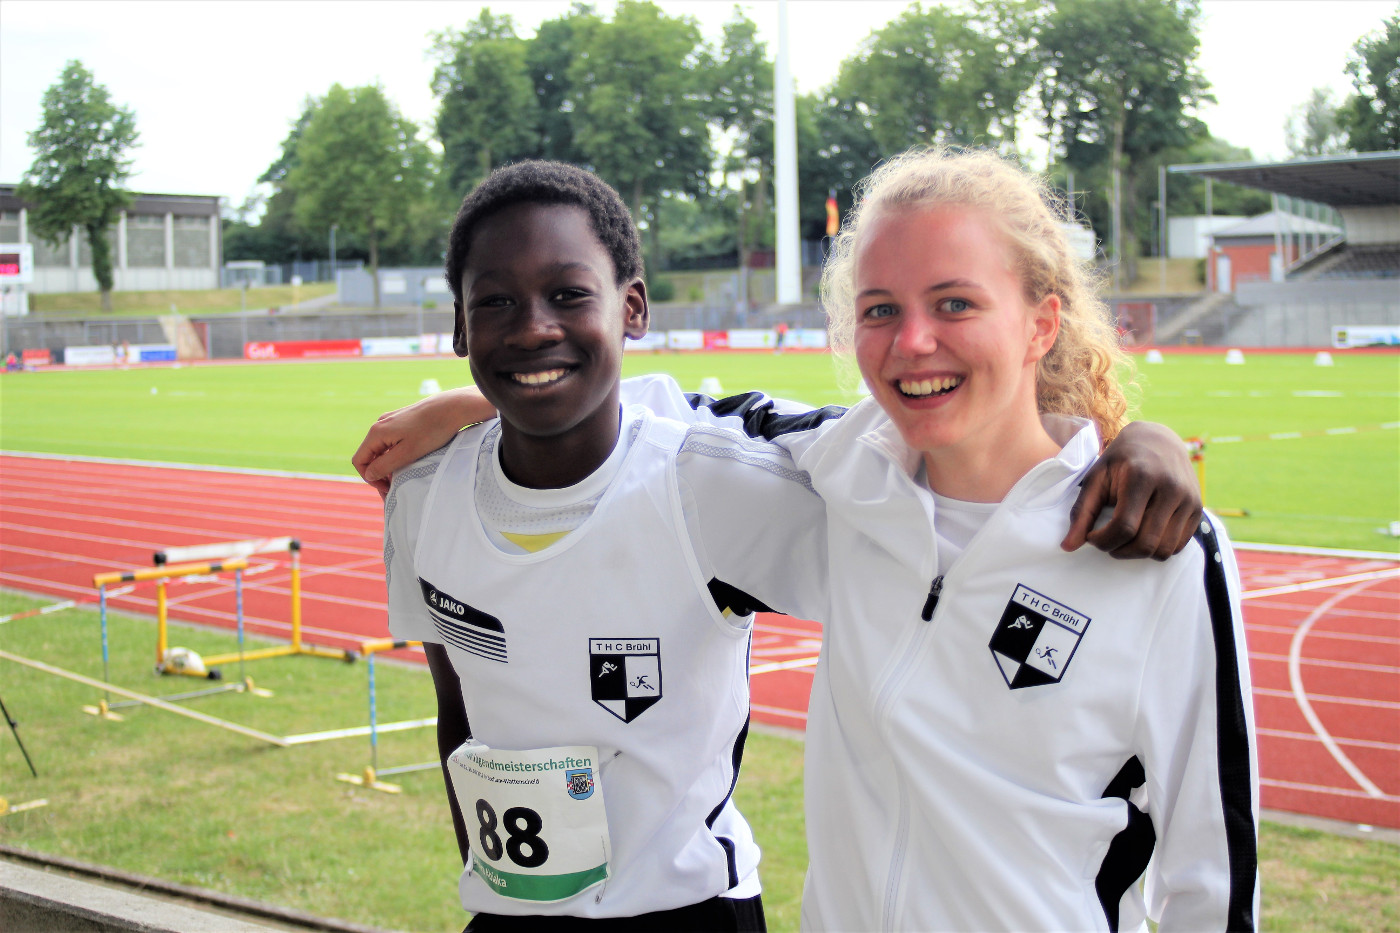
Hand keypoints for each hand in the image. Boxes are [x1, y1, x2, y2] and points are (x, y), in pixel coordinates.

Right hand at [351, 387, 496, 496]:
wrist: (451, 407)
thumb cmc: (431, 431)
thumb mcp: (407, 453)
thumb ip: (384, 466)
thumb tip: (369, 475)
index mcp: (377, 432)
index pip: (359, 460)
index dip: (369, 478)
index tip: (387, 488)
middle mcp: (380, 424)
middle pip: (369, 455)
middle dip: (379, 473)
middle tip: (394, 487)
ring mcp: (390, 421)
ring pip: (381, 449)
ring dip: (388, 464)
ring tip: (403, 476)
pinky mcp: (401, 420)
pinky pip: (391, 441)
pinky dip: (395, 454)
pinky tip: (409, 461)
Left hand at [1061, 421, 1202, 559]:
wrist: (1158, 440)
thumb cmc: (1121, 460)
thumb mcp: (1096, 478)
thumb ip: (1082, 512)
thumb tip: (1068, 547)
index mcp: (1142, 476)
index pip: (1124, 526)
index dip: (1103, 541)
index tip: (1092, 537)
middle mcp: (1171, 488)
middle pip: (1145, 543)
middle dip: (1119, 551)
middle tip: (1107, 542)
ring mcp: (1189, 499)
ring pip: (1163, 549)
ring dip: (1138, 554)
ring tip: (1123, 539)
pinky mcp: (1198, 508)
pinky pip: (1177, 546)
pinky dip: (1156, 548)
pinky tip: (1142, 535)